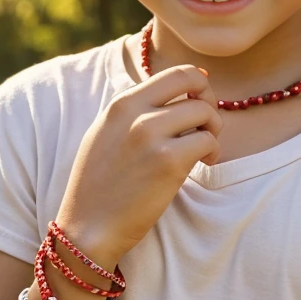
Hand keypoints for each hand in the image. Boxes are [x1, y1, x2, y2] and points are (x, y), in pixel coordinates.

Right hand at [55, 65, 222, 263]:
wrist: (87, 227)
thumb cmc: (100, 185)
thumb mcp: (106, 133)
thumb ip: (137, 110)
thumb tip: (183, 85)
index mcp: (121, 103)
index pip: (173, 72)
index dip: (197, 83)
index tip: (201, 101)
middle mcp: (134, 112)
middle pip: (193, 81)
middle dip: (209, 99)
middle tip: (206, 125)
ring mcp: (150, 135)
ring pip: (204, 111)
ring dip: (213, 129)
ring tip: (202, 150)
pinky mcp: (168, 162)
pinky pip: (207, 142)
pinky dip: (212, 152)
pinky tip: (201, 164)